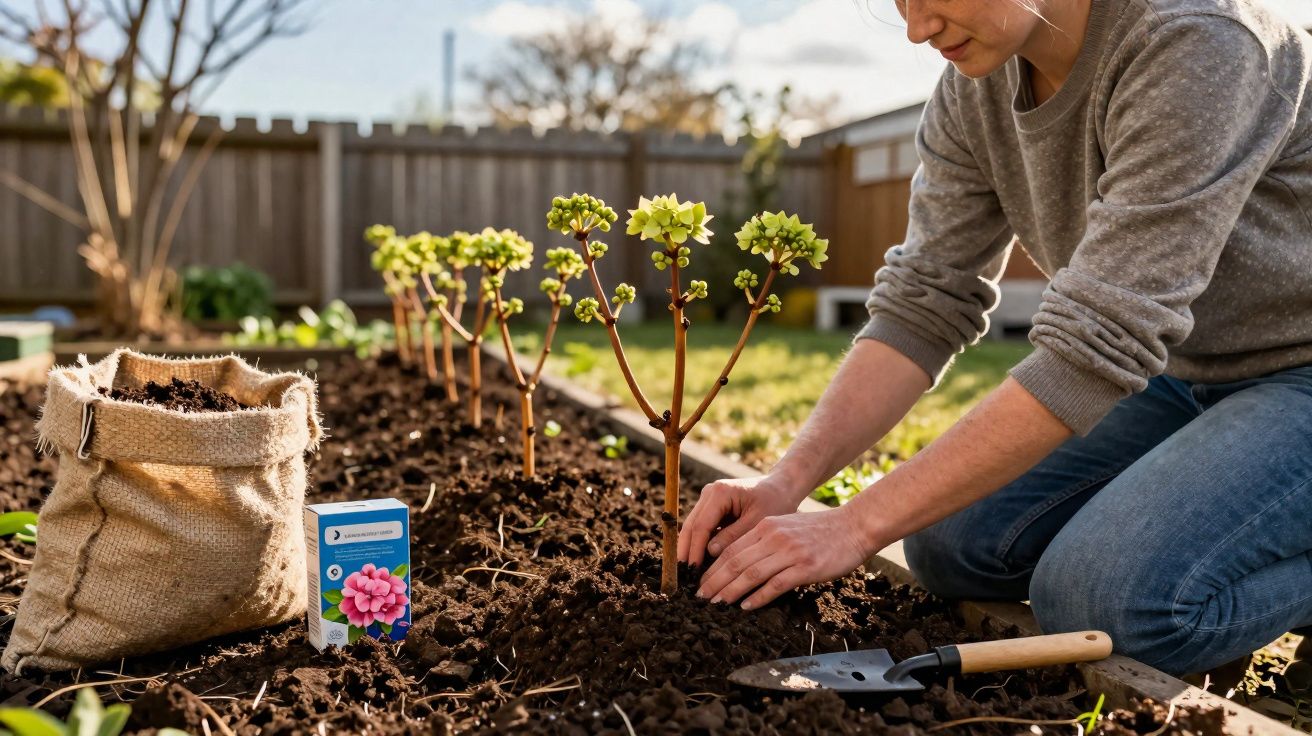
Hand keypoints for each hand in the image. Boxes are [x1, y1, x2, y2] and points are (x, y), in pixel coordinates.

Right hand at [677, 475, 802, 568]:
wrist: (781, 487)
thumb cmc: (775, 502)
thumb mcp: (757, 522)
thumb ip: (733, 536)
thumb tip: (710, 553)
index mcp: (720, 493)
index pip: (701, 526)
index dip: (695, 551)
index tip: (692, 572)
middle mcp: (709, 493)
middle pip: (691, 526)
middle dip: (686, 552)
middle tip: (683, 577)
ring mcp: (708, 499)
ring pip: (693, 527)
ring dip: (690, 549)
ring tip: (688, 573)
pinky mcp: (712, 506)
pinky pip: (701, 527)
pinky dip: (699, 544)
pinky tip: (699, 563)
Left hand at [695, 505, 874, 609]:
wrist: (854, 527)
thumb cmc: (821, 530)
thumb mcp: (787, 527)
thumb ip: (765, 541)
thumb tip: (743, 563)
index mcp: (766, 527)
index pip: (731, 549)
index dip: (713, 568)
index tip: (701, 583)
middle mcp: (774, 537)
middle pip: (735, 562)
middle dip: (714, 582)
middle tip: (701, 598)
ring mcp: (789, 552)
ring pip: (750, 573)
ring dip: (730, 591)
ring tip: (716, 604)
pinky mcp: (805, 567)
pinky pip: (775, 584)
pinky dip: (758, 596)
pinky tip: (746, 606)